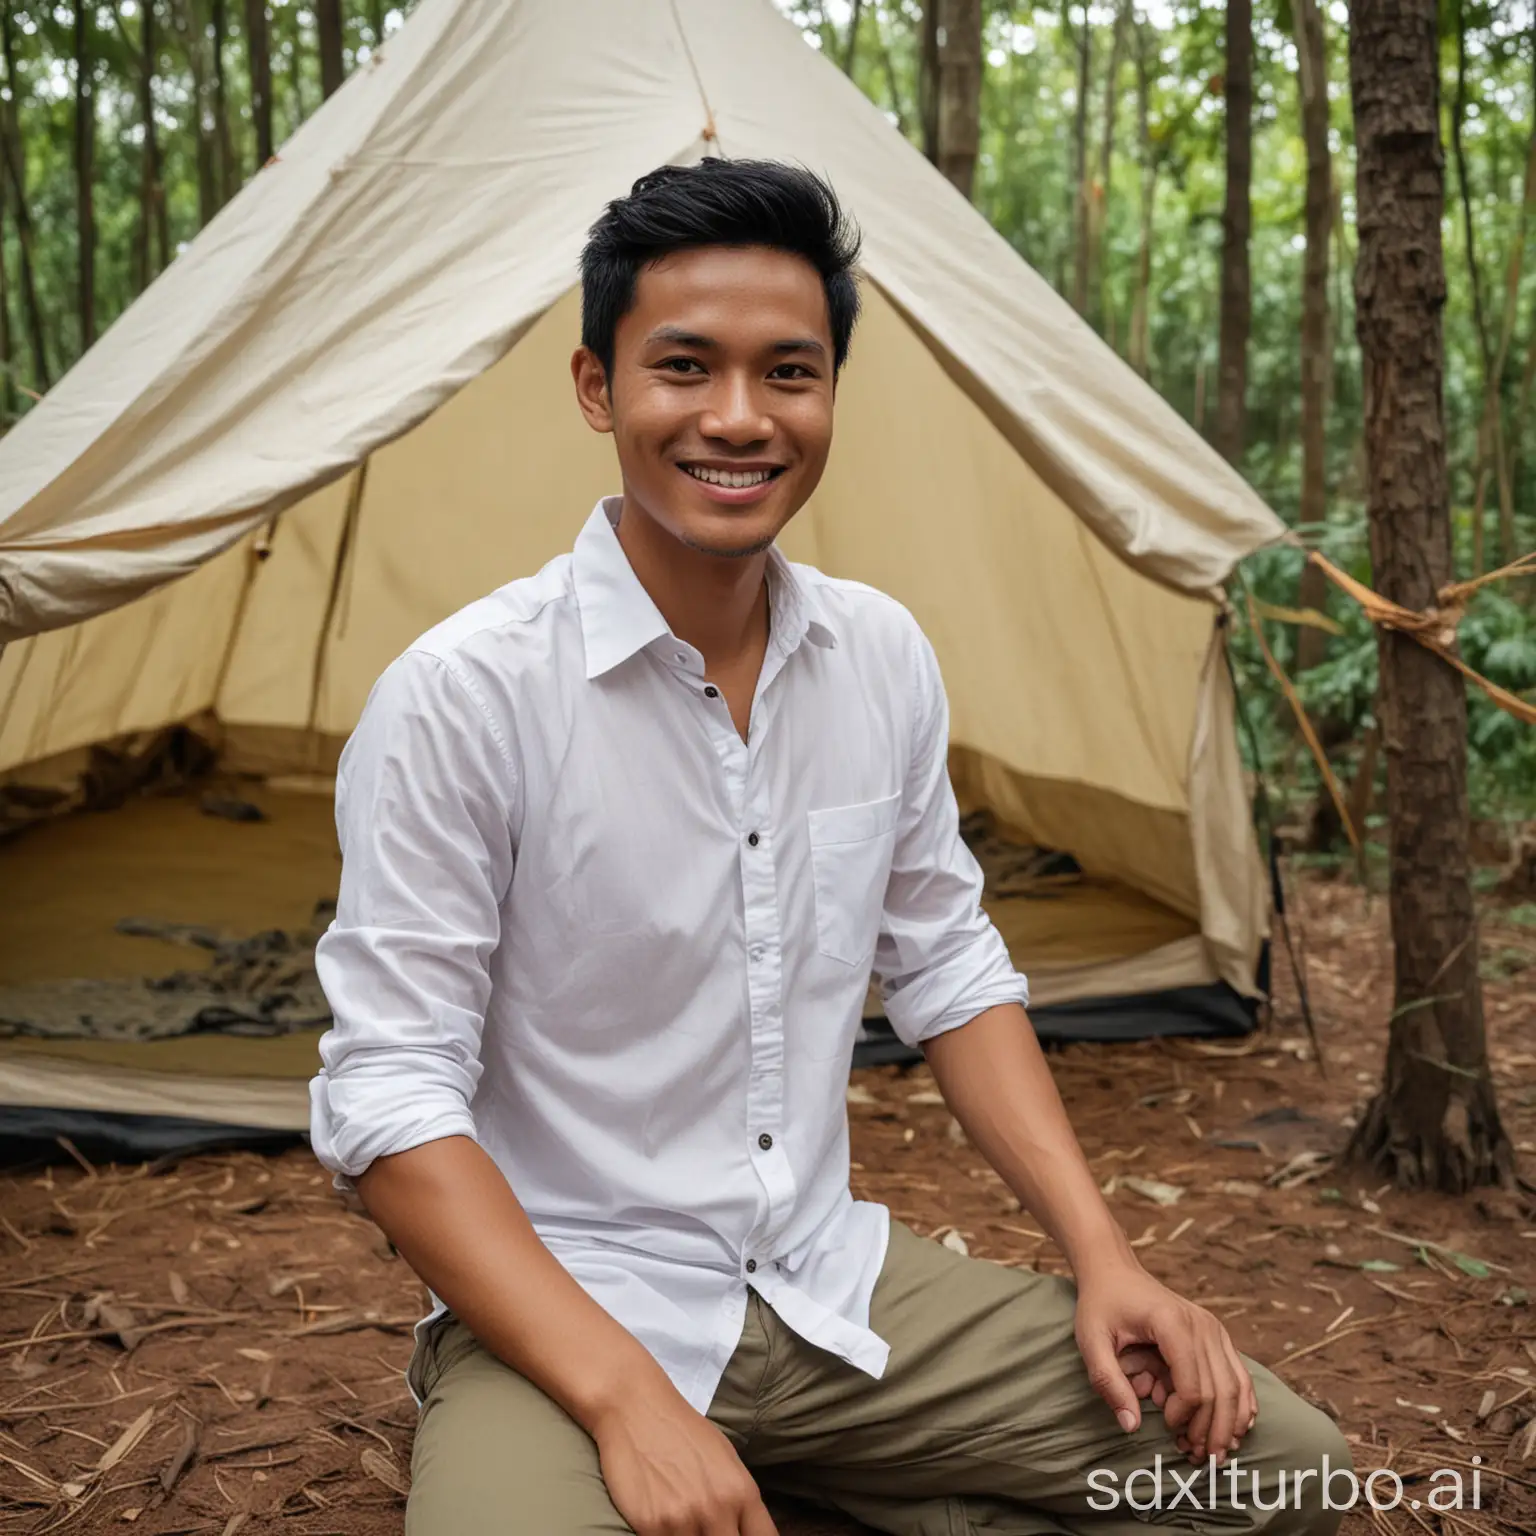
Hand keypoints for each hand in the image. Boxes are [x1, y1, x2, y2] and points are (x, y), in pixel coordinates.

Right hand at [591, 1386, 778, 1535]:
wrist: (635, 1405)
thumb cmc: (681, 1428)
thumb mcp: (724, 1457)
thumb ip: (738, 1499)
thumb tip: (746, 1530)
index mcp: (741, 1491)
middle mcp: (717, 1509)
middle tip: (708, 1530)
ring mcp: (684, 1519)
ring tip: (683, 1522)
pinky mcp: (651, 1525)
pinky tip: (661, 1521)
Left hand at [1074, 1262, 1257, 1466]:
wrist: (1115, 1271)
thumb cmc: (1101, 1305)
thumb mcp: (1090, 1339)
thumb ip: (1107, 1381)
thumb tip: (1131, 1426)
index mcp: (1171, 1322)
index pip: (1193, 1385)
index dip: (1183, 1416)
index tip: (1167, 1427)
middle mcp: (1201, 1324)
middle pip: (1219, 1391)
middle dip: (1210, 1431)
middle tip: (1196, 1459)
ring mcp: (1213, 1328)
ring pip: (1235, 1387)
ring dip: (1229, 1425)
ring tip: (1213, 1454)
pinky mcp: (1217, 1334)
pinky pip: (1239, 1375)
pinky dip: (1241, 1405)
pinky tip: (1237, 1430)